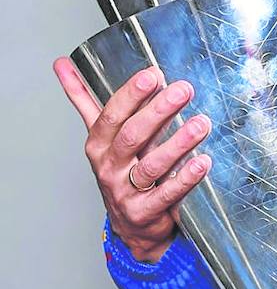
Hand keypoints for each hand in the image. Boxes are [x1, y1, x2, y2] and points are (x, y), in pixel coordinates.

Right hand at [53, 58, 212, 263]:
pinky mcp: (145, 212)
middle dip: (158, 111)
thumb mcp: (101, 136)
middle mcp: (109, 166)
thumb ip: (83, 100)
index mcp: (98, 144)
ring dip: (179, 143)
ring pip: (152, 165)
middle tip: (184, 90)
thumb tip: (61, 64)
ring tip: (202, 123)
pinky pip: (167, 193)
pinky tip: (203, 162)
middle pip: (132, 136)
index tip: (154, 74)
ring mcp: (125, 191)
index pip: (112, 115)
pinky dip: (186, 178)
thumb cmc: (119, 171)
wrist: (130, 225)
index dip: (132, 94)